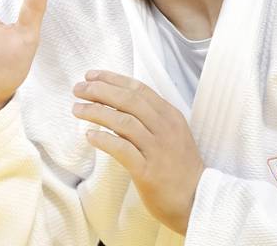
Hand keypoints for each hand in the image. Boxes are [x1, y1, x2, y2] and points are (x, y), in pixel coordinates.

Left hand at [72, 71, 204, 234]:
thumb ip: (150, 117)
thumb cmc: (180, 168)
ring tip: (77, 109)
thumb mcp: (172, 134)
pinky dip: (104, 139)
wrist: (199, 200)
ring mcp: (157, 149)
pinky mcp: (148, 171)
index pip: (138, 89)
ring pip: (123, 121)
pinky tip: (89, 136)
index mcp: (170, 116)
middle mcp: (165, 128)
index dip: (112, 79)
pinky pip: (122, 149)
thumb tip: (116, 101)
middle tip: (78, 88)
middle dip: (100, 90)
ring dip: (96, 112)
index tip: (91, 75)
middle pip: (128, 100)